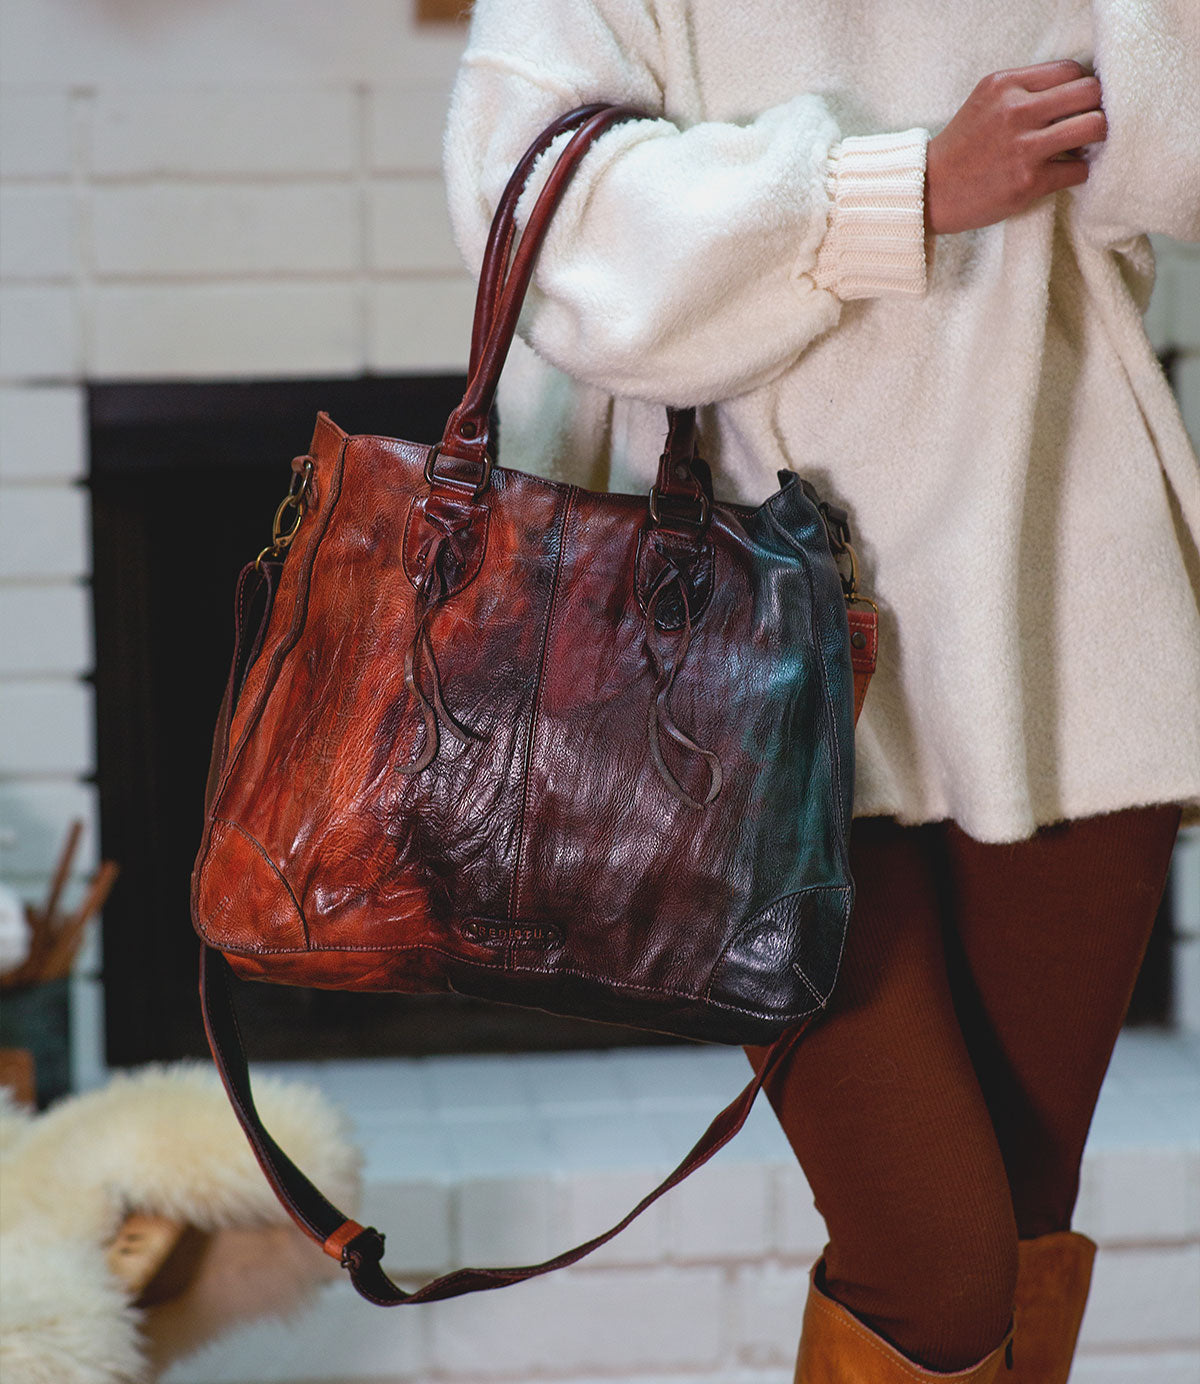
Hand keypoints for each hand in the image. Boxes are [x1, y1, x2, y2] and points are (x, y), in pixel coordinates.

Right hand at [925, 60, 1106, 234]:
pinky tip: (1064, 173)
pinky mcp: (1027, 182)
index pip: (1070, 70)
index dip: (1080, 87)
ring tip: (1082, 147)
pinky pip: (1078, 170)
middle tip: (1086, 123)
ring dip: (1096, 138)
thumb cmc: (961, 148)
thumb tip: (1071, 92)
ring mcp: (1023, 148)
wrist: (931, 192)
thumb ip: (1023, 90)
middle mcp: (1015, 111)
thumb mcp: (985, 102)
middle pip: (1089, 92)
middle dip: (1096, 107)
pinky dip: (1078, 172)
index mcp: (1005, 85)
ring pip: (1093, 127)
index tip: (1075, 105)